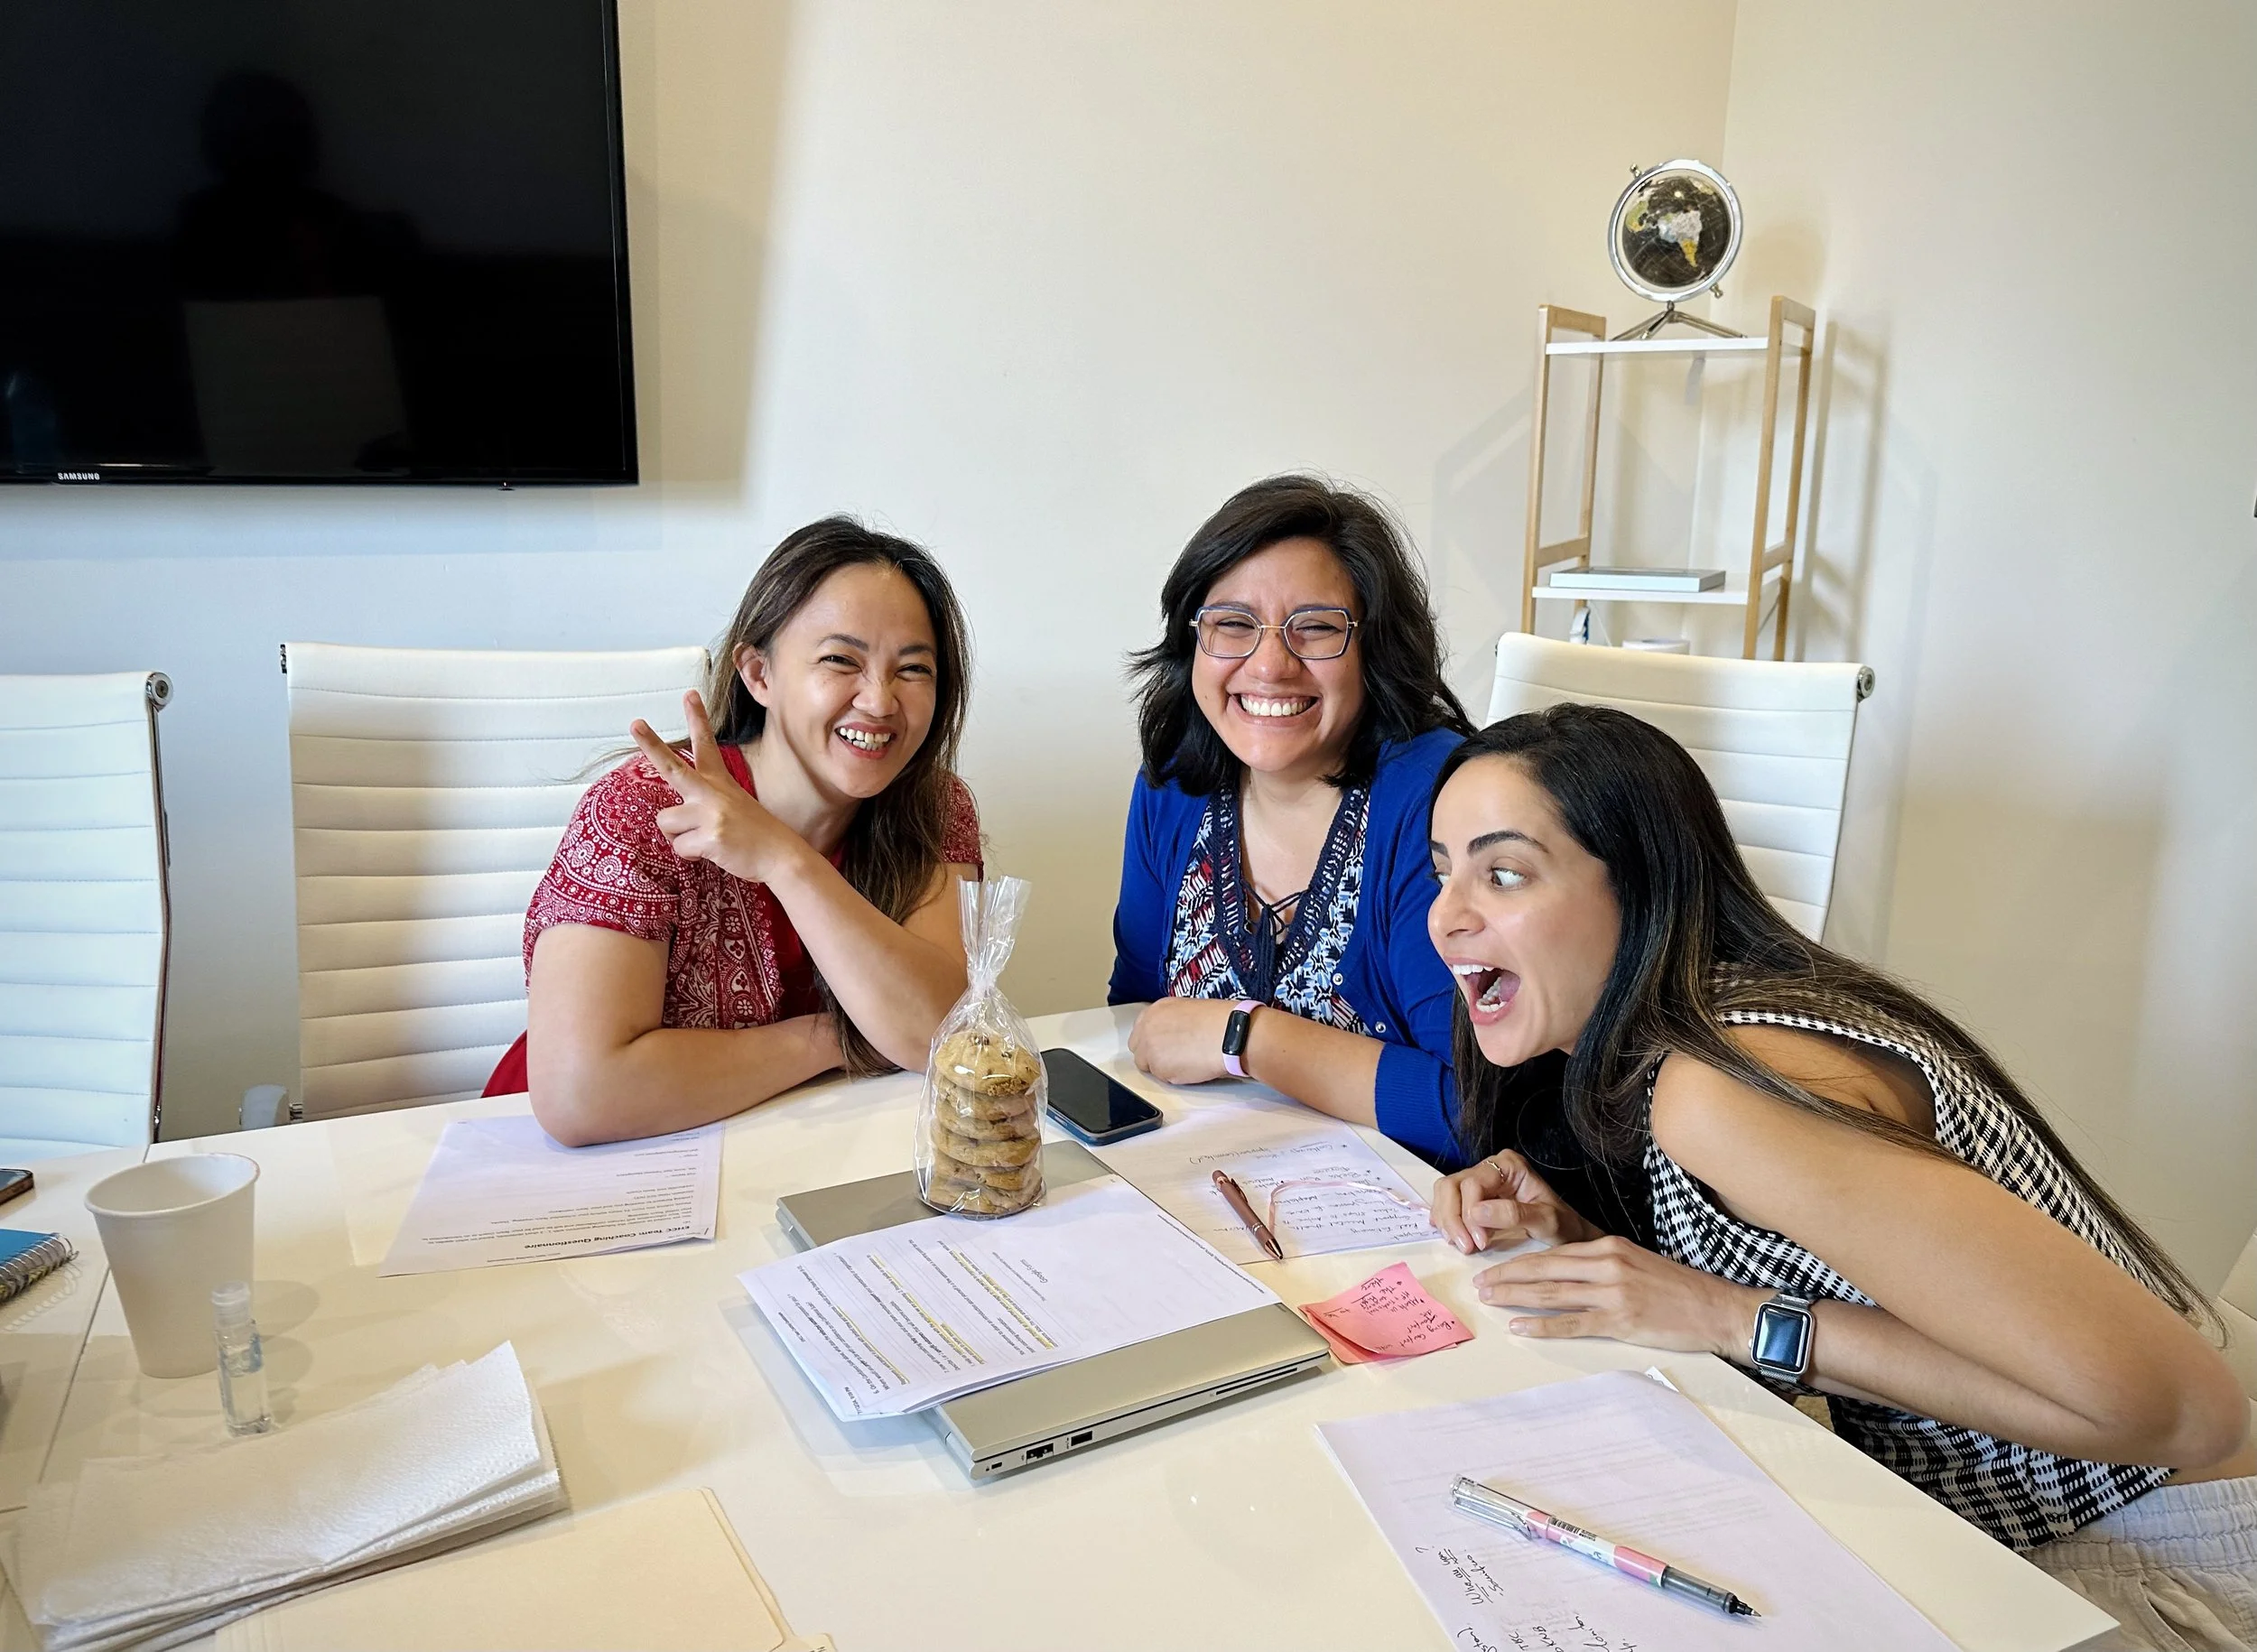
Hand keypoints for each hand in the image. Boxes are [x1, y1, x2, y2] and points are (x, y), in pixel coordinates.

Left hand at [630, 694, 809, 886]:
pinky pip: (680, 847)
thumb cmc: (755, 834)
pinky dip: (691, 855)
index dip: (698, 718)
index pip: (705, 745)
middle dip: (651, 745)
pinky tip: (712, 852)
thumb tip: (674, 818)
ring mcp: (710, 813)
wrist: (781, 856)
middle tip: (635, 724)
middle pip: (672, 766)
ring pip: (666, 822)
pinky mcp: (710, 836)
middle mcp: (712, 792)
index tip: (689, 695)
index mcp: (719, 782)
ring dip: (679, 837)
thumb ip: (704, 802)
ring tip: (704, 840)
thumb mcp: (734, 806)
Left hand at [1127, 997, 1237, 1084]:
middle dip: (1152, 1055)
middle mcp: (1147, 1028)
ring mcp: (1150, 1049)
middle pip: (1138, 1050)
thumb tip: (1170, 1033)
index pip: (1140, 1031)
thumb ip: (1171, 1021)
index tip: (1163, 1045)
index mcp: (1155, 1010)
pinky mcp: (1159, 1068)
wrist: (1229, 1034)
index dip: (1153, 1040)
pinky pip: (1163, 1078)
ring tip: (1187, 1061)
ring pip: (1149, 1066)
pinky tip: (1192, 1067)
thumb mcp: (1188, 1009)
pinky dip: (1175, 1076)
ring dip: (1163, 1067)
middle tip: (1173, 1057)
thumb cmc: (1219, 1021)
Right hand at [1429, 1149, 1602, 1254]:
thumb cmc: (1562, 1226)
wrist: (1567, 1234)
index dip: (1469, 1213)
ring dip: (1448, 1221)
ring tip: (1463, 1246)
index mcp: (1509, 1165)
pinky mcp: (1471, 1197)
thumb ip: (1514, 1214)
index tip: (1480, 1242)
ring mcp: (1479, 1180)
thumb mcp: (1546, 1221)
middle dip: (1453, 1218)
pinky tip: (1457, 1238)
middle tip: (1466, 1247)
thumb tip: (1476, 1212)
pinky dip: (1446, 1222)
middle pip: (1452, 1185)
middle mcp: (1490, 1167)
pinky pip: (1446, 1203)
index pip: (1473, 1183)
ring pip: (1445, 1193)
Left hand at [1473, 1235, 1763, 1354]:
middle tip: (1480, 1283)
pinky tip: (1520, 1325)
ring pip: (1552, 1293)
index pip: (1553, 1252)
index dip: (1520, 1260)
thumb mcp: (1637, 1262)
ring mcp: (1613, 1294)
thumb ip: (1603, 1264)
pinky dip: (1542, 1325)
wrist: (1716, 1309)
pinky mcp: (1620, 1321)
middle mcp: (1607, 1265)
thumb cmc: (1678, 1288)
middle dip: (1508, 1275)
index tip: (1497, 1266)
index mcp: (1609, 1247)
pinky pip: (1572, 1323)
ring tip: (1490, 1299)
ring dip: (1515, 1296)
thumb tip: (1566, 1272)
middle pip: (1544, 1269)